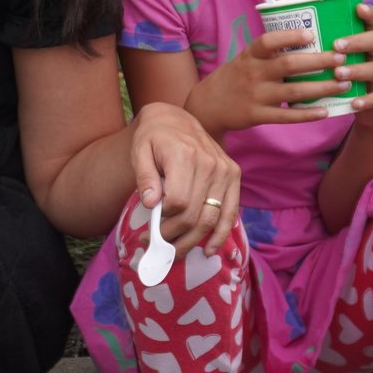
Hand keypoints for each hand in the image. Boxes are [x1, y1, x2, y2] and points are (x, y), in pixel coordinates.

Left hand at [128, 101, 241, 253]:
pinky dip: (221, 234)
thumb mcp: (139, 152)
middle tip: (157, 246)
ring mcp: (226, 170)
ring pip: (211, 218)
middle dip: (174, 237)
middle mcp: (210, 163)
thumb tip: (151, 204)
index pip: (178, 202)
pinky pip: (230, 212)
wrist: (175, 118)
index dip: (164, 220)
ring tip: (176, 253)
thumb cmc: (153, 138)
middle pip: (195, 214)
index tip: (151, 226)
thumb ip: (144, 177)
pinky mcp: (234, 175)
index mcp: (185, 155)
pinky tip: (208, 249)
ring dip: (193, 241)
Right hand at [186, 26, 357, 135]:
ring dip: (322, 87)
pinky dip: (308, 114)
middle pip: (289, 65)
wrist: (206, 106)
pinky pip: (287, 116)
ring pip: (294, 91)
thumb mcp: (245, 59)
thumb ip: (270, 53)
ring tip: (344, 83)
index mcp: (249, 55)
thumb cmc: (234, 78)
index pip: (268, 41)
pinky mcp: (257, 116)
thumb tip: (309, 40)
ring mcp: (255, 96)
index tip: (312, 34)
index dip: (290, 36)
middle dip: (319, 61)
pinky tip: (326, 111)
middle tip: (341, 58)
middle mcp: (252, 73)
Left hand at [335, 4, 372, 129]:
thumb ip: (327, 47)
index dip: (370, 13)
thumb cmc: (347, 77)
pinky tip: (354, 102)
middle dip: (357, 42)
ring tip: (338, 73)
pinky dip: (366, 100)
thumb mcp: (341, 59)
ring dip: (357, 70)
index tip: (358, 8)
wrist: (369, 107)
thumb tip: (293, 34)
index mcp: (368, 42)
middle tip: (337, 45)